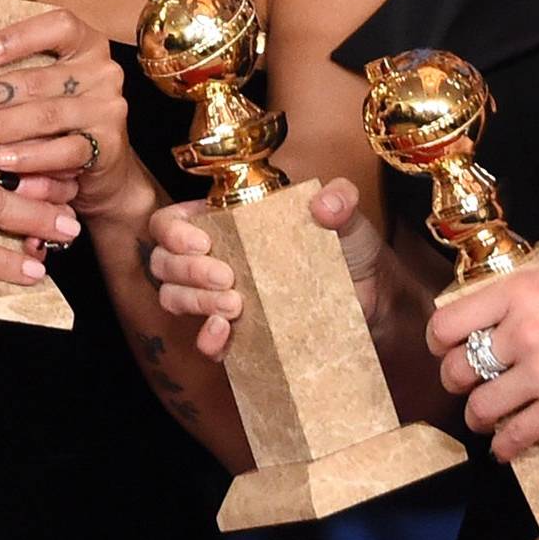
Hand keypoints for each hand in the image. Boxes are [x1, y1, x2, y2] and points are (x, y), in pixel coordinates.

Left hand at [0, 7, 134, 221]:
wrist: (103, 166)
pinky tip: (2, 160)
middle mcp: (103, 72)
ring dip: (1, 126)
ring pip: (48, 115)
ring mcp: (108, 109)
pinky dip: (31, 157)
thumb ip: (15, 76)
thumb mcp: (44, 88)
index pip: (60, 26)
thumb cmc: (58, 119)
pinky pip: (65, 151)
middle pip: (40, 79)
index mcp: (87, 45)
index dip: (21, 36)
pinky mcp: (110, 146)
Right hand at [144, 178, 411, 360]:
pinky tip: (224, 331)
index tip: (202, 240)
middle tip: (227, 277)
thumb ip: (342, 198)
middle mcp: (217, 258)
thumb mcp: (348, 214)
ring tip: (235, 304)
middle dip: (187, 269)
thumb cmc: (351, 248)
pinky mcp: (239, 335)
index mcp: (229, 222)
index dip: (172, 230)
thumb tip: (325, 205)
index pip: (171, 221)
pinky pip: (204, 341)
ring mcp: (222, 299)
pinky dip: (206, 338)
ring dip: (194, 300)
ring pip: (173, 298)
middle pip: (164, 262)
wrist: (374, 297)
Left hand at [423, 233, 538, 452]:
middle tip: (467, 385)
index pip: (452, 318)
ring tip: (486, 419)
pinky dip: (506, 446)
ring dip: (480, 417)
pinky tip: (506, 447)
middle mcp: (525, 329)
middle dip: (458, 380)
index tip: (447, 347)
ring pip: (483, 406)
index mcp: (528, 288)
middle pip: (460, 367)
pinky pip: (517, 435)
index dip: (441, 339)